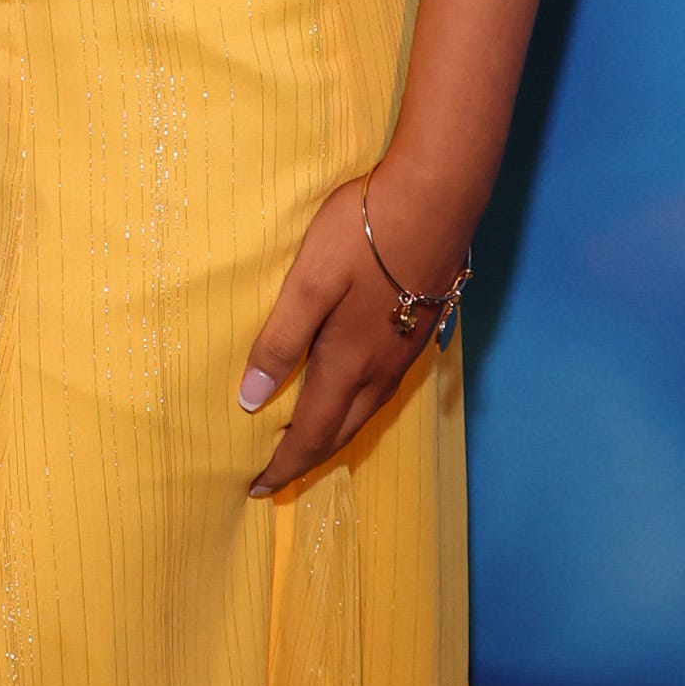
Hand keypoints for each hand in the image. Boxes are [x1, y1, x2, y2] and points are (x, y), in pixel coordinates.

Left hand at [238, 173, 455, 499]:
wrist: (435, 197)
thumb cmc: (363, 234)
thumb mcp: (307, 283)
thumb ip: (279, 342)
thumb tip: (249, 400)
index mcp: (349, 364)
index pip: (311, 434)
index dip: (282, 465)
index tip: (253, 487)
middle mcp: (381, 370)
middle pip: (341, 433)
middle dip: (306, 460)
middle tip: (274, 474)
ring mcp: (405, 352)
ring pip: (366, 413)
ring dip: (333, 436)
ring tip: (305, 443)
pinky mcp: (421, 330)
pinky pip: (382, 391)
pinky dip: (356, 409)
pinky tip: (349, 394)